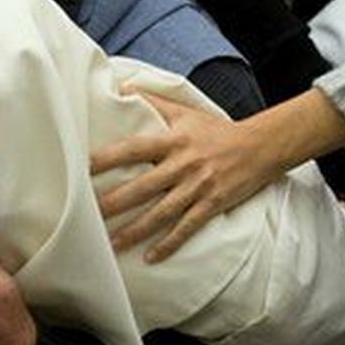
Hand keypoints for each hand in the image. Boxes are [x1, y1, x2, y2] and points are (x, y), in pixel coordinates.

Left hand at [93, 89, 269, 261]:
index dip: (110, 157)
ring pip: (161, 213)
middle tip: (87, 216)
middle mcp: (183, 164)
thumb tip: (121, 87)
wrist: (261, 146)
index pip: (135, 148)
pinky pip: (187, 228)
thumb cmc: (216, 130)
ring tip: (112, 243)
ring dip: (136, 231)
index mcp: (173, 140)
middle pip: (143, 187)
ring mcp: (198, 187)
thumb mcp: (185, 111)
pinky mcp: (212, 204)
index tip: (84, 168)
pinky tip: (151, 257)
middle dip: (115, 203)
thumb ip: (153, 100)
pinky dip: (169, 244)